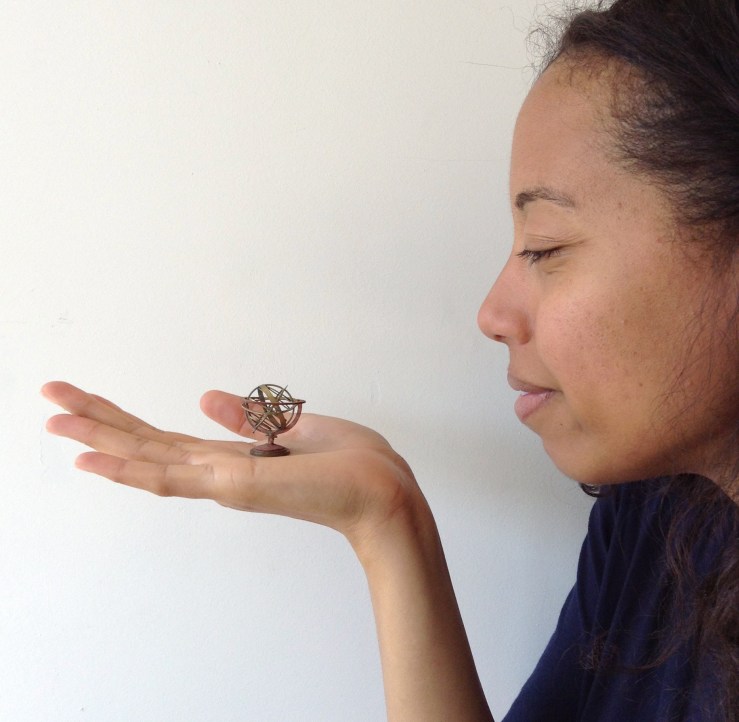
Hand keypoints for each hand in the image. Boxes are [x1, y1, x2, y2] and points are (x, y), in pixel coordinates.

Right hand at [41, 382, 421, 546]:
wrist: (386, 497)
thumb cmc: (353, 466)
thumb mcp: (299, 428)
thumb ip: (250, 417)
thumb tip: (204, 397)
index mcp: (235, 458)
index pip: (167, 438)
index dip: (126, 420)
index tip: (90, 402)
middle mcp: (221, 472)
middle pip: (146, 444)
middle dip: (97, 421)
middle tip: (48, 395)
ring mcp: (224, 482)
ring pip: (147, 458)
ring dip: (97, 439)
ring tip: (52, 417)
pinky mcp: (235, 486)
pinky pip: (174, 477)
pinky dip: (129, 469)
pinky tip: (92, 459)